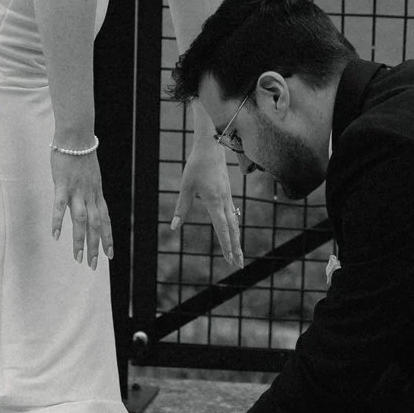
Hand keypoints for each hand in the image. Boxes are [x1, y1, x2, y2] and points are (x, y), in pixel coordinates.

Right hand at [50, 144, 114, 268]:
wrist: (77, 136)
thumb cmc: (81, 154)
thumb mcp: (90, 175)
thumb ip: (89, 190)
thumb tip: (88, 200)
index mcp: (97, 194)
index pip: (106, 220)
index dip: (108, 238)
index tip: (110, 255)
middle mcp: (90, 195)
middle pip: (95, 225)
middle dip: (95, 247)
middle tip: (93, 266)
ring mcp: (77, 190)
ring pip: (81, 220)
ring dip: (80, 240)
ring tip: (78, 258)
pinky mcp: (63, 184)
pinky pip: (60, 206)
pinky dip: (58, 221)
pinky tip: (55, 235)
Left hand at [167, 140, 244, 268]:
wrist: (212, 147)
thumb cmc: (196, 165)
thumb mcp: (186, 186)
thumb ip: (182, 207)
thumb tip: (174, 227)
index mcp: (214, 202)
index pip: (222, 228)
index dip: (226, 245)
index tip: (229, 260)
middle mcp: (224, 202)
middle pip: (233, 230)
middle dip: (235, 249)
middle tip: (238, 265)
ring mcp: (227, 198)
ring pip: (235, 224)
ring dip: (236, 240)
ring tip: (238, 255)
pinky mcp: (226, 195)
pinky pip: (233, 216)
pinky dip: (234, 229)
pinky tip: (233, 234)